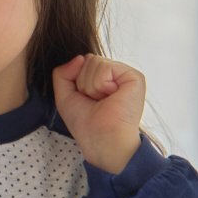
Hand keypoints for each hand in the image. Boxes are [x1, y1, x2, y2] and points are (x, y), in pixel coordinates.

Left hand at [51, 54, 146, 174]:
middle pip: (88, 60)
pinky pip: (104, 67)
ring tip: (103, 101)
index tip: (87, 101)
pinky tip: (111, 97)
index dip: (78, 82)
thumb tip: (79, 57)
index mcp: (104, 79)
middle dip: (84, 83)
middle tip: (96, 102)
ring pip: (94, 62)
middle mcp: (116, 75)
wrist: (101, 140)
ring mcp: (126, 75)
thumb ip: (63, 73)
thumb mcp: (65, 96)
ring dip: (91, 86)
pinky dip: (100, 85)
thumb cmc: (86, 124)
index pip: (83, 62)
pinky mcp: (134, 77)